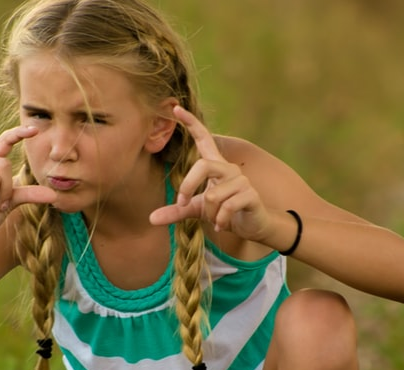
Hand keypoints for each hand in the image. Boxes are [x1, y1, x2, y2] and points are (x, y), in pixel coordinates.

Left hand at [149, 107, 269, 240]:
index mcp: (215, 165)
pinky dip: (220, 220)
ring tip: (215, 219)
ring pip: (212, 195)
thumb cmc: (223, 212)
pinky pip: (227, 207)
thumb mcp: (198, 209)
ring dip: (209, 213)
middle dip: (188, 186)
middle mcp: (229, 168)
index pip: (204, 138)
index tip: (176, 109)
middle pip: (202, 165)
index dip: (191, 123)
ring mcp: (241, 180)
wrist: (253, 226)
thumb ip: (177, 211)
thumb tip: (151, 219)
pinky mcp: (250, 195)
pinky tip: (222, 225)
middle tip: (183, 203)